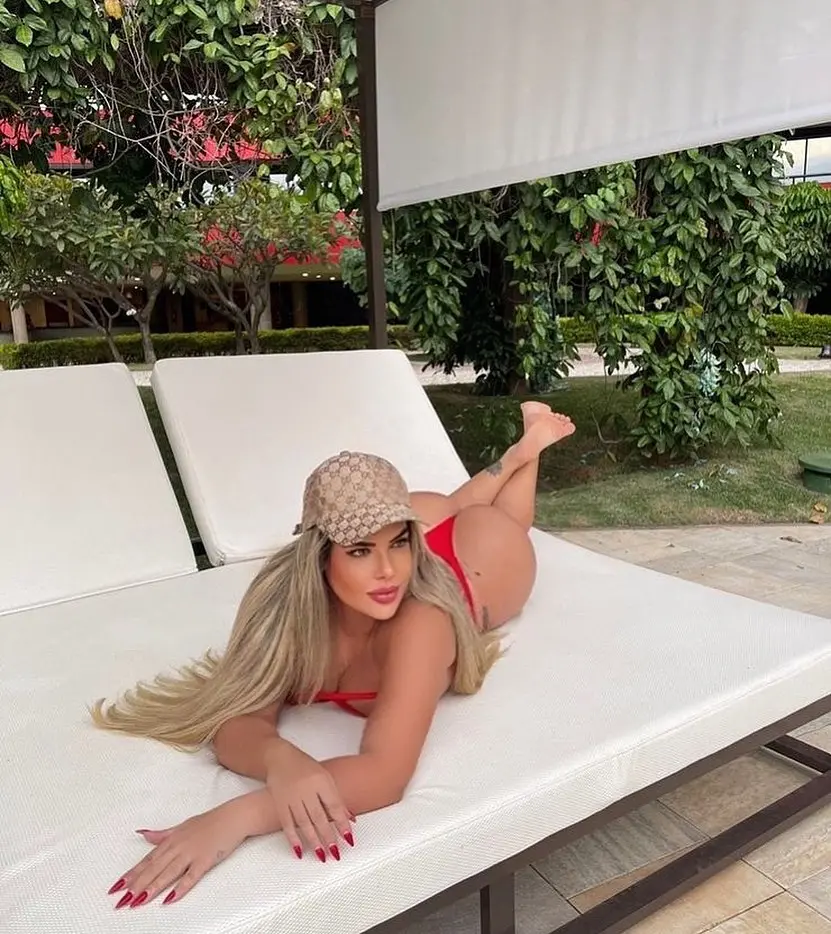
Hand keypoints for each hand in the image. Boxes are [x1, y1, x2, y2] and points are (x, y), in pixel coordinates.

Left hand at [107, 799, 250, 908]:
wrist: (233, 816)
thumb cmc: (210, 821)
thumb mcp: (182, 825)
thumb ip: (161, 835)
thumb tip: (143, 834)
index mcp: (171, 839)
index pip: (147, 860)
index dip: (132, 874)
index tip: (117, 886)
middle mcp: (178, 846)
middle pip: (154, 868)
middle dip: (136, 885)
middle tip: (121, 900)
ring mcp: (192, 853)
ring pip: (168, 873)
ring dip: (152, 887)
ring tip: (138, 901)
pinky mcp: (206, 860)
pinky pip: (191, 876)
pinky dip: (180, 888)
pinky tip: (170, 899)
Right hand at [265, 741, 353, 862]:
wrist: (279, 757)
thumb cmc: (305, 767)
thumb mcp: (325, 777)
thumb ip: (336, 798)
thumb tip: (351, 819)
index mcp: (321, 780)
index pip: (334, 805)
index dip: (342, 823)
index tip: (348, 838)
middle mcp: (307, 789)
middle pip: (319, 816)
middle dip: (328, 836)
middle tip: (335, 852)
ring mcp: (291, 796)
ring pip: (304, 822)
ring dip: (313, 840)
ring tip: (321, 855)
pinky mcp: (279, 802)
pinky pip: (286, 823)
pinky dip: (293, 838)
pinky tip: (299, 850)